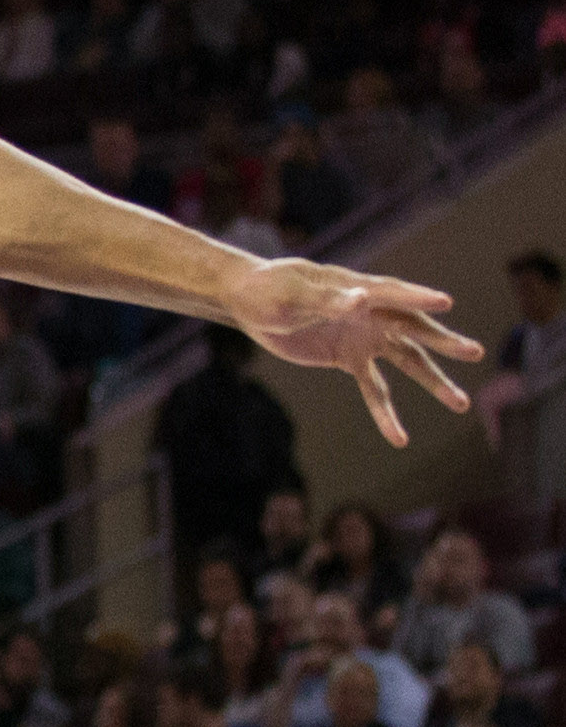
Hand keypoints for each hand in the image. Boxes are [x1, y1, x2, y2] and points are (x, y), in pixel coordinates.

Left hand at [223, 258, 480, 446]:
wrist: (253, 304)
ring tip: (460, 403)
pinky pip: (374, 387)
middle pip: (414, 329)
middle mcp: (370, 313)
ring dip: (432, 382)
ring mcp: (363, 337)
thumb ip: (329, 300)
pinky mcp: (349, 359)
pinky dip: (386, 412)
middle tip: (474, 352)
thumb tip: (359, 300)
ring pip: (406, 361)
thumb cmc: (272, 289)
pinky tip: (400, 438)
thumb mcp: (294, 295)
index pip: (394, 294)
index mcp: (358, 289)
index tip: (446, 304)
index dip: (418, 298)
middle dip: (443, 342)